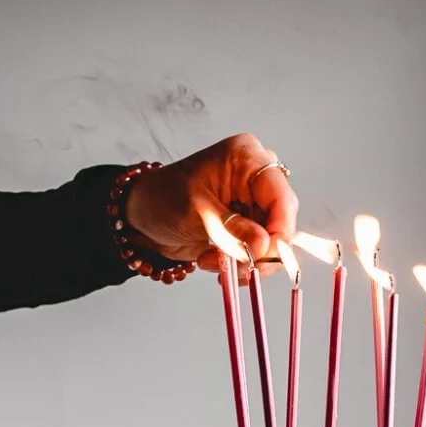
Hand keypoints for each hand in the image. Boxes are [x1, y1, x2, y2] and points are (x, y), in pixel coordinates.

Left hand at [123, 133, 299, 272]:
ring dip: (248, 261)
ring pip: (273, 240)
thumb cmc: (162, 199)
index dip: (279, 231)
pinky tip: (215, 262)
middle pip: (281, 220)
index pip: (280, 196)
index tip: (265, 256)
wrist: (143, 215)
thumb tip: (264, 245)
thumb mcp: (196, 213)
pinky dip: (241, 262)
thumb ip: (233, 229)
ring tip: (215, 264)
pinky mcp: (248, 222)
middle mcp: (255, 175)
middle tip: (240, 269)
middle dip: (262, 251)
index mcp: (246, 157)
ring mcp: (253, 200)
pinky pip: (259, 248)